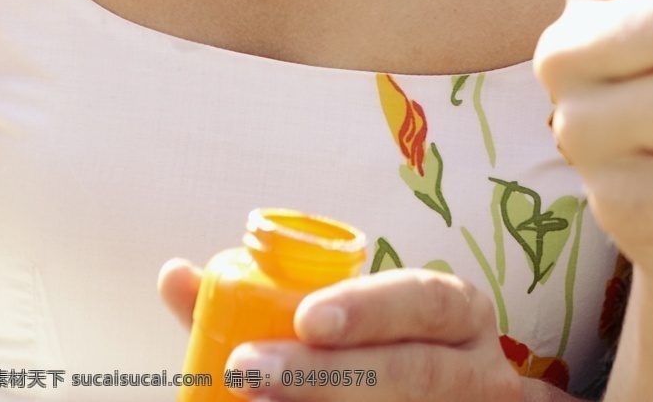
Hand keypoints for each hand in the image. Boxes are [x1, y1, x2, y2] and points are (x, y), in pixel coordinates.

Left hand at [159, 262, 530, 398]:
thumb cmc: (377, 351)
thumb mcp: (346, 317)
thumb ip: (264, 301)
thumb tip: (174, 276)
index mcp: (459, 312)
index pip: (427, 299)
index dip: (371, 307)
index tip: (305, 317)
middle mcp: (478, 369)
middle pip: (414, 374)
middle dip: (328, 375)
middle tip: (248, 372)